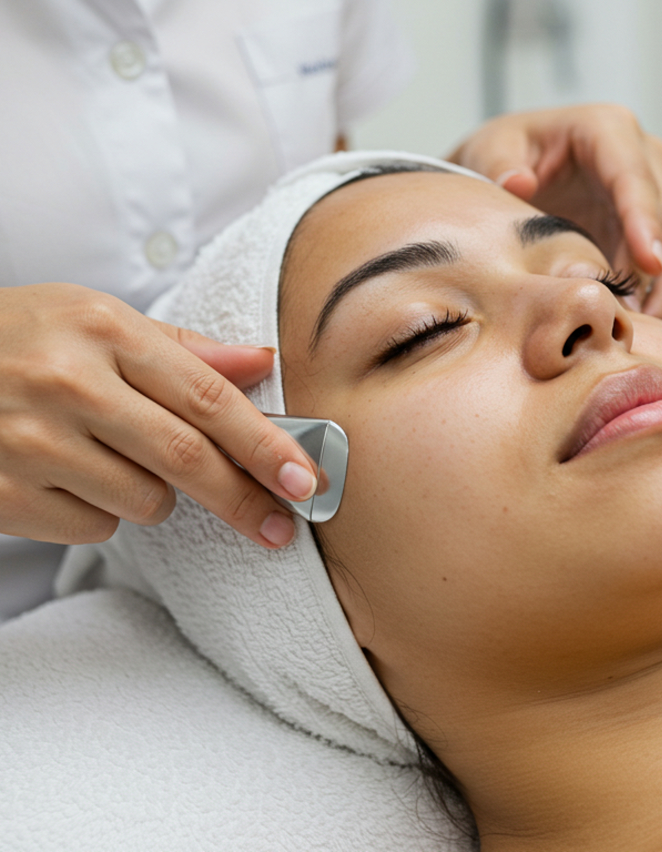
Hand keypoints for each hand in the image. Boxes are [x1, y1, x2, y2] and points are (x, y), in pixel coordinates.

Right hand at [0, 283, 314, 547]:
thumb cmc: (23, 338)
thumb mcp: (99, 321)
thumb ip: (184, 348)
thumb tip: (259, 362)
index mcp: (104, 330)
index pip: (209, 398)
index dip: (266, 445)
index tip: (305, 479)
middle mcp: (68, 383)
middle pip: (187, 459)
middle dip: (244, 499)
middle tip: (280, 525)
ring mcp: (30, 443)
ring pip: (146, 501)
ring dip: (154, 493)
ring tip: (111, 454)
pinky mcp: (3, 495)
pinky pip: (95, 525)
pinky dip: (101, 509)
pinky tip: (69, 474)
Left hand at [448, 104, 661, 329]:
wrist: (513, 172)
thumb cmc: (508, 155)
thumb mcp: (491, 148)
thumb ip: (499, 164)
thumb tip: (519, 182)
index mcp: (608, 132)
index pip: (636, 177)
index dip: (646, 222)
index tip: (647, 263)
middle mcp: (644, 162)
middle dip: (661, 275)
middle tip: (634, 321)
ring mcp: (657, 201)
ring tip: (641, 334)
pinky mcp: (658, 236)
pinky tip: (645, 332)